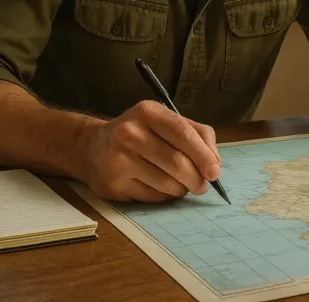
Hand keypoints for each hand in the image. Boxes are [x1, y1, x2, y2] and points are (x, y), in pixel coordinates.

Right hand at [81, 100, 221, 202]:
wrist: (93, 147)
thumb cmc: (140, 134)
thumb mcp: (165, 122)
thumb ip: (196, 134)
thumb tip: (215, 164)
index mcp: (148, 112)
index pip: (183, 134)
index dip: (204, 155)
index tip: (215, 171)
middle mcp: (130, 133)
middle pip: (176, 162)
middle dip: (196, 178)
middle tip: (202, 185)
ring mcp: (119, 159)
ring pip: (166, 183)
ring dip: (182, 189)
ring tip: (182, 185)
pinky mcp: (113, 184)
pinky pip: (152, 197)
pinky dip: (164, 196)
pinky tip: (161, 187)